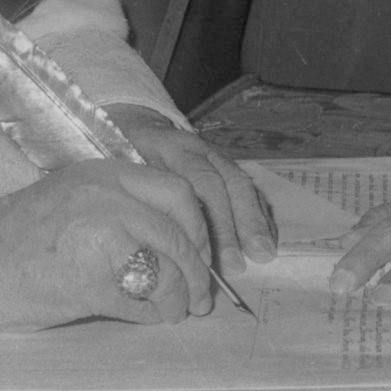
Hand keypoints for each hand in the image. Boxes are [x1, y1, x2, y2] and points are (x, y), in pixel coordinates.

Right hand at [0, 159, 216, 337]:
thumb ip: (124, 208)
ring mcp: (100, 237)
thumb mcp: (76, 198)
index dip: (198, 227)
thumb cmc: (20, 236)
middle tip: (200, 292)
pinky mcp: (91, 280)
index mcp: (103, 173)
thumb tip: (181, 243)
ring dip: (180, 297)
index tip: (200, 252)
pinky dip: (153, 315)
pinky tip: (145, 317)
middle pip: (180, 229)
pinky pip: (143, 302)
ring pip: (169, 269)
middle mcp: (105, 197)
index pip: (177, 191)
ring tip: (175, 310)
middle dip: (198, 266)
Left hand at [105, 106, 276, 270]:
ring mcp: (216, 155)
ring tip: (263, 253)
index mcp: (171, 147)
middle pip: (224, 184)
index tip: (207, 258)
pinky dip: (260, 213)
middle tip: (236, 264)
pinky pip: (249, 188)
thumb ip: (140, 198)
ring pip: (241, 184)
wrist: (135, 126)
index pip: (197, 181)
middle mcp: (199, 148)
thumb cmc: (124, 156)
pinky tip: (267, 238)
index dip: (207, 220)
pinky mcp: (227, 165)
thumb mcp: (123, 168)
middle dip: (233, 227)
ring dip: (253, 221)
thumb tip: (153, 246)